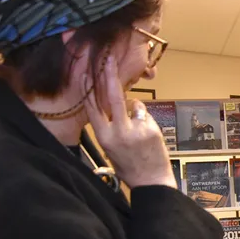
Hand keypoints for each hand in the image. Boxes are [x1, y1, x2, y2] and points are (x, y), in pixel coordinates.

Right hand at [84, 56, 175, 188]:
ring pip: (133, 104)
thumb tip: (113, 106)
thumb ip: (109, 126)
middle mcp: (118, 131)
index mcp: (104, 137)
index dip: (90, 88)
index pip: (93, 108)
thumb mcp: (110, 148)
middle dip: (110, 75)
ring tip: (138, 133)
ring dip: (134, 110)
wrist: (151, 180)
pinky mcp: (151, 128)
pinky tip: (148, 135)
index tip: (88, 72)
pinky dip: (145, 119)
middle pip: (112, 96)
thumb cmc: (129, 166)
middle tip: (108, 58)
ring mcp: (136, 129)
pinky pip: (145, 114)